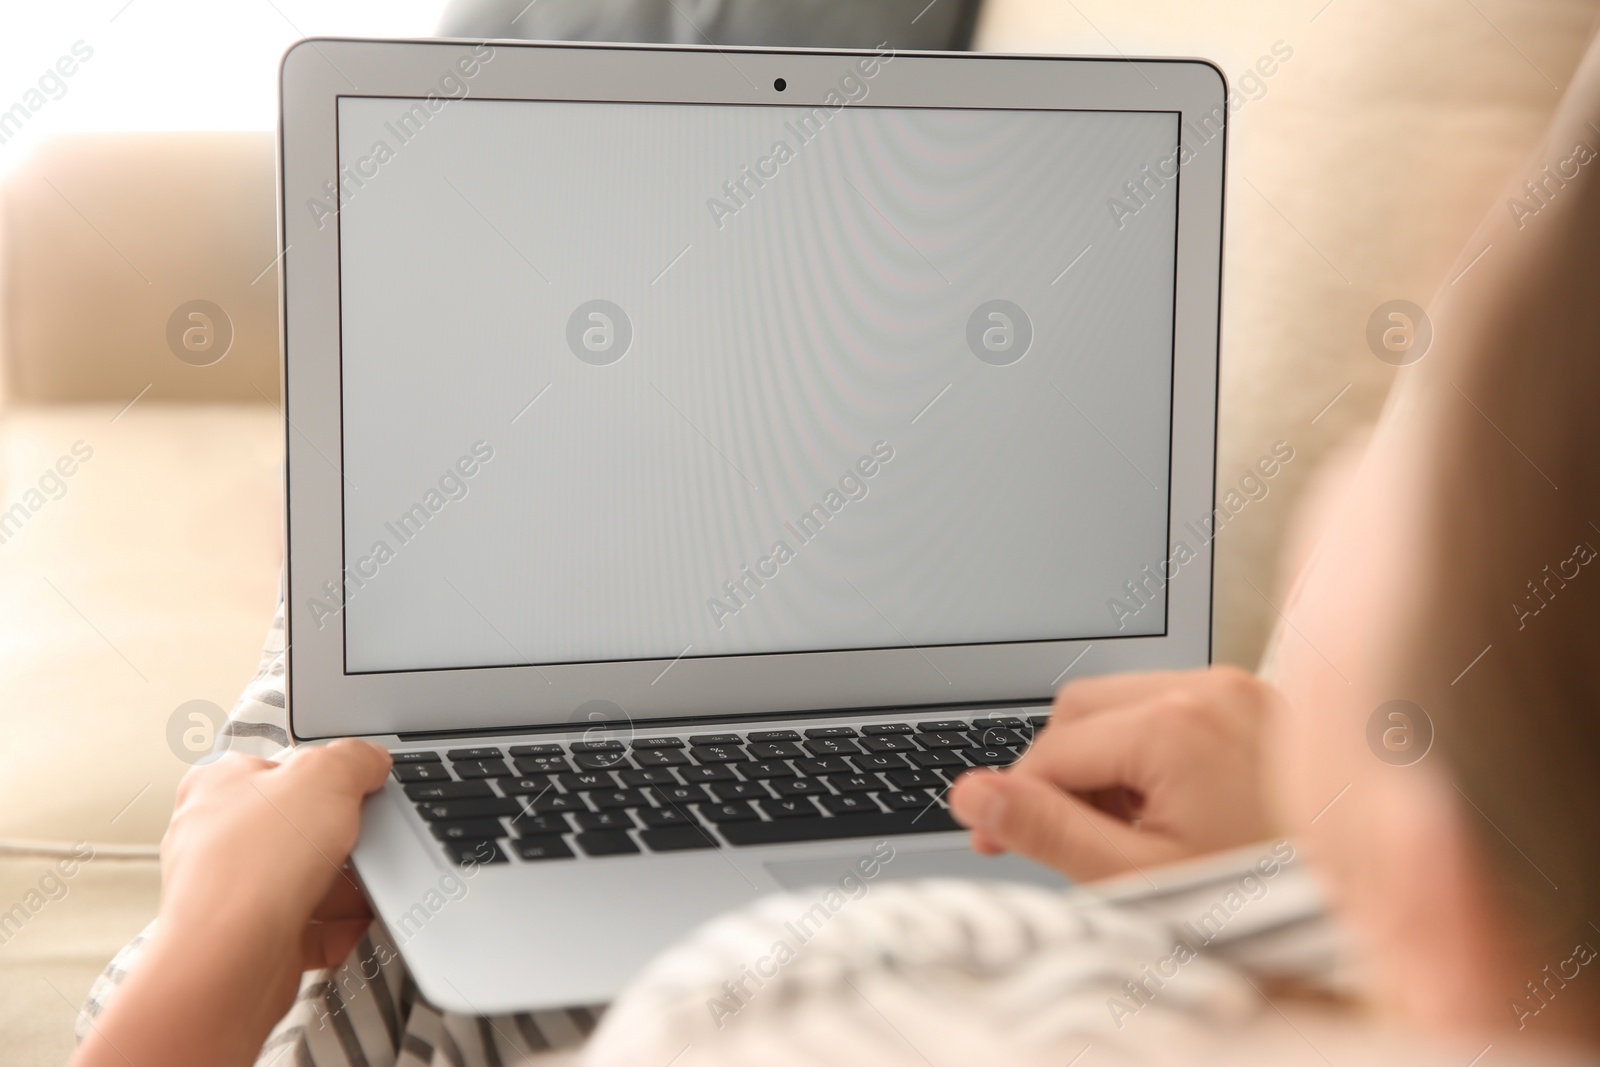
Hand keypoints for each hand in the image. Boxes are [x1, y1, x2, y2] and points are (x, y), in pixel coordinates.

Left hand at [73, 740, 391, 1066]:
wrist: (230, 959)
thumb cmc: (253, 865)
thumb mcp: (325, 776)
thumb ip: (354, 759)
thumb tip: (370, 760)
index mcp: (220, 785)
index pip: (277, 767)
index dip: (323, 776)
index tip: (356, 786)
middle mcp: (216, 838)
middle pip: (296, 829)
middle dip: (341, 841)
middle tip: (365, 840)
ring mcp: (231, 893)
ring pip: (302, 882)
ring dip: (345, 888)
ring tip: (368, 888)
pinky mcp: (248, 939)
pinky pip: (306, 929)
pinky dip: (337, 928)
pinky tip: (357, 924)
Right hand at [948, 666, 1277, 880]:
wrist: (1369, 908)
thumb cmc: (1263, 898)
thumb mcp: (1139, 876)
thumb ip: (1047, 830)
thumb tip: (973, 795)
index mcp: (1177, 726)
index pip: (1052, 749)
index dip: (1019, 801)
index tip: (1001, 841)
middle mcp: (1210, 689)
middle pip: (1080, 710)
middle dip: (1062, 773)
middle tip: (1071, 840)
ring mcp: (1238, 691)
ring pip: (1120, 704)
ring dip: (1104, 760)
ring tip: (1130, 830)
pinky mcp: (1255, 703)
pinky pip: (1169, 707)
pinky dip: (1149, 752)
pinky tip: (1168, 809)